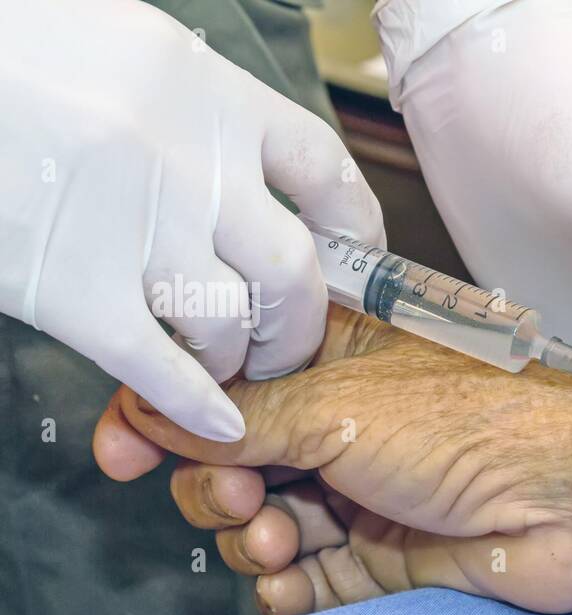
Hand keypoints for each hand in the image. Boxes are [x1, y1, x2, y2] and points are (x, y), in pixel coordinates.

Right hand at [0, 0, 383, 440]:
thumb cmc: (13, 52)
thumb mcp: (124, 53)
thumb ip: (193, 114)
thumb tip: (248, 177)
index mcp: (209, 94)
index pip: (326, 172)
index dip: (353, 232)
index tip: (353, 263)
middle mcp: (188, 161)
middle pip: (294, 273)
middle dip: (300, 326)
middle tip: (286, 347)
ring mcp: (132, 226)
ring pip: (232, 328)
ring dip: (240, 364)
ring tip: (225, 369)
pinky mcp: (71, 286)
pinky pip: (160, 367)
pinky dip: (197, 405)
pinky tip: (216, 421)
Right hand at [93, 306, 571, 614]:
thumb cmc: (484, 425)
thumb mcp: (339, 405)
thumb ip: (242, 416)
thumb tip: (157, 412)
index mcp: (338, 358)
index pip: (228, 381)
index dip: (171, 414)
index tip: (124, 450)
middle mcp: (350, 423)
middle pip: (238, 460)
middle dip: (218, 485)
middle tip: (239, 497)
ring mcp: (368, 491)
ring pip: (268, 522)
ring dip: (252, 536)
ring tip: (275, 539)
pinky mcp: (389, 555)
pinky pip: (311, 578)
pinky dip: (288, 587)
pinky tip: (287, 587)